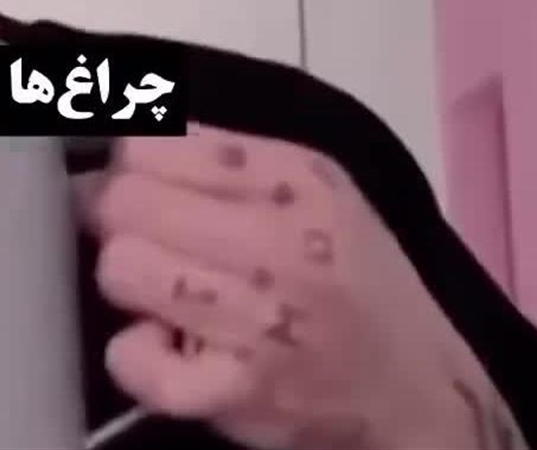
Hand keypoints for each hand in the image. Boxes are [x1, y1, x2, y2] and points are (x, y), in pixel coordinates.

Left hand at [85, 124, 526, 448]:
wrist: (417, 393)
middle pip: (123, 201)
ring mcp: (256, 318)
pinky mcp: (234, 390)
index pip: (150, 142)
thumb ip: (226, 159)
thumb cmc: (354, 282)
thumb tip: (119, 146)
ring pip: (119, 268)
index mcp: (293, 178)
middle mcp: (277, 240)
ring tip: (170, 299)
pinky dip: (136, 357)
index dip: (129, 169)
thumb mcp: (318, 192)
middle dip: (121, 224)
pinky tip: (171, 352)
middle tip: (152, 248)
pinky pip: (131, 357)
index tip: (145, 193)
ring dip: (130, 287)